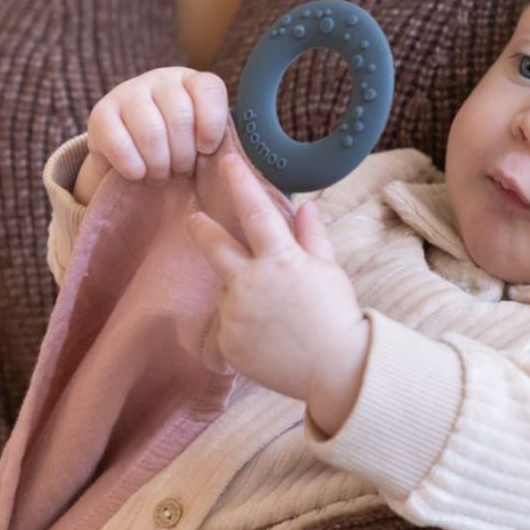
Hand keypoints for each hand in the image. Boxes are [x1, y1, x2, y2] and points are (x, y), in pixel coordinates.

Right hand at [75, 67, 227, 205]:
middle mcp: (161, 80)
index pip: (209, 89)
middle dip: (183, 156)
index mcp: (193, 83)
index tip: (206, 150)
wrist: (135, 162)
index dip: (211, 125)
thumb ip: (225, 145)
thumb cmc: (181, 155)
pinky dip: (133, 167)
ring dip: (159, 164)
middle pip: (179, 116)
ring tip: (161, 174)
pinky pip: (119, 143)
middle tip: (180, 172)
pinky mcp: (101, 113)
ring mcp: (128, 92)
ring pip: (150, 131)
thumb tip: (238, 162)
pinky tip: (138, 174)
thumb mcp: (206, 146)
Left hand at [189, 151, 369, 432]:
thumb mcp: (328, 271)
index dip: (240, 183)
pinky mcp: (227, 342)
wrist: (335, 368)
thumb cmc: (337, 316)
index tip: (227, 161)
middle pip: (214, 246)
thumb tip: (304, 206)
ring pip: (228, 291)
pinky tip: (268, 338)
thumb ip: (311, 237)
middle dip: (201, 229)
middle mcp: (250, 283)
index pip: (255, 212)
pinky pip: (228, 326)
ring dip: (241, 293)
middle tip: (193, 220)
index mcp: (280, 260)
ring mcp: (235, 314)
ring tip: (274, 314)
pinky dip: (243, 327)